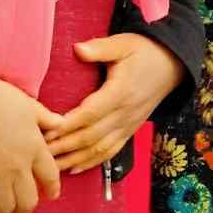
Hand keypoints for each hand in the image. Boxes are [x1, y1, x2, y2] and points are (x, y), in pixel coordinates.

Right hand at [0, 77, 63, 212]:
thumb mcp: (29, 105)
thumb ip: (46, 118)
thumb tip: (61, 123)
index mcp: (36, 147)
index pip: (51, 176)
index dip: (52, 189)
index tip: (50, 196)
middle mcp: (19, 167)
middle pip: (29, 200)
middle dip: (25, 211)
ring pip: (6, 208)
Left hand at [48, 34, 184, 175]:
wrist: (173, 65)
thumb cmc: (145, 52)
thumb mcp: (124, 44)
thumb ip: (100, 48)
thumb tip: (78, 49)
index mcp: (120, 92)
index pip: (90, 114)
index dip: (67, 125)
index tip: (45, 131)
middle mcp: (124, 114)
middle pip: (90, 136)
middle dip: (63, 146)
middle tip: (39, 152)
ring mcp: (128, 125)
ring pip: (98, 149)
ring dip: (74, 159)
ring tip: (51, 166)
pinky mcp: (130, 131)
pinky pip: (110, 152)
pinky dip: (91, 162)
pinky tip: (74, 169)